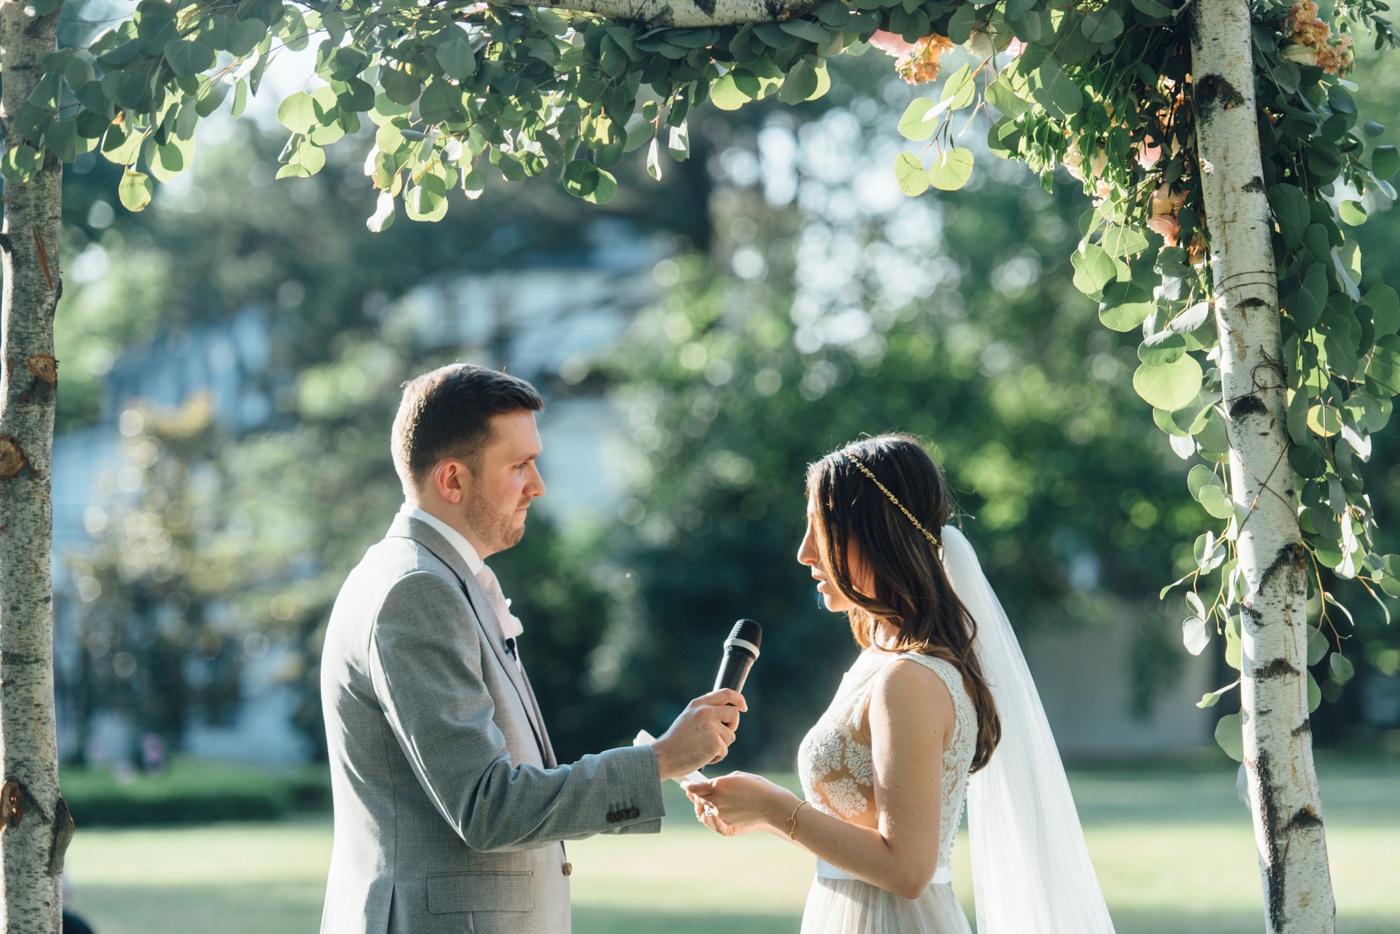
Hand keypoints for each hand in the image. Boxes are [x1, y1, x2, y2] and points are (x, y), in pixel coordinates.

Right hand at [651, 688, 745, 780]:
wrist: (663, 756)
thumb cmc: (676, 741)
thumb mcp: (689, 718)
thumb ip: (706, 712)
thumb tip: (729, 712)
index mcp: (698, 704)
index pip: (726, 693)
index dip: (739, 699)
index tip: (743, 707)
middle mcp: (705, 712)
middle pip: (734, 714)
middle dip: (732, 726)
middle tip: (721, 737)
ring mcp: (711, 727)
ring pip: (730, 736)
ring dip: (721, 746)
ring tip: (703, 749)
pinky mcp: (715, 743)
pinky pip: (725, 751)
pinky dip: (716, 757)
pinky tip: (702, 757)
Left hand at [682, 771, 797, 836]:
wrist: (771, 805)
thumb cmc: (757, 786)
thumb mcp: (737, 776)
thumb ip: (721, 781)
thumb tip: (713, 785)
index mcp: (718, 785)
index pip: (695, 787)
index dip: (687, 786)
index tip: (684, 785)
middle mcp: (716, 800)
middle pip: (698, 798)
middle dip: (695, 795)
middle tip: (693, 791)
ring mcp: (721, 813)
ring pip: (706, 808)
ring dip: (706, 803)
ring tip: (709, 798)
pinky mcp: (727, 822)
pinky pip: (716, 815)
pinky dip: (716, 810)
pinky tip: (723, 806)